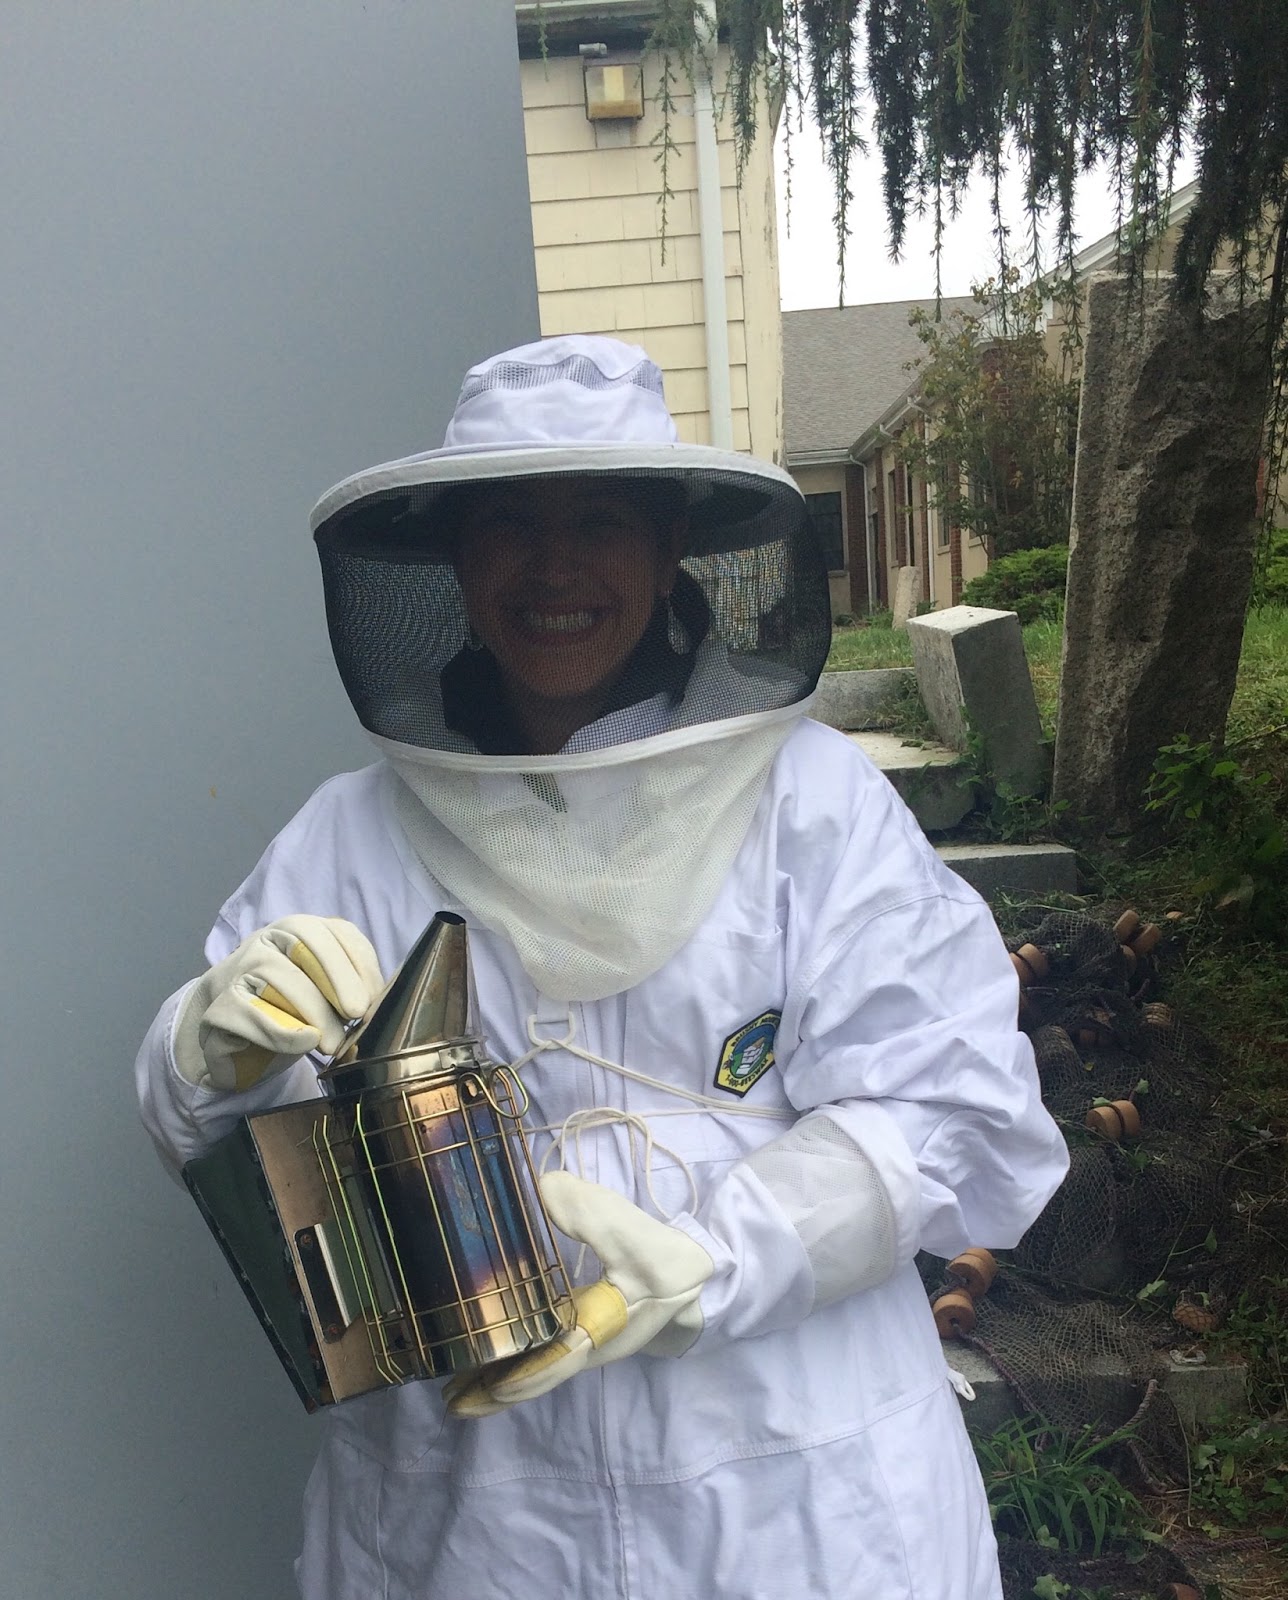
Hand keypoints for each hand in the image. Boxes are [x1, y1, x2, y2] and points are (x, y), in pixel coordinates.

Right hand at [173, 915, 382, 1091]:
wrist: (230, 1033)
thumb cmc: (289, 1007)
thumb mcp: (324, 991)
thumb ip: (351, 985)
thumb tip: (384, 1000)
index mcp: (297, 930)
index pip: (334, 931)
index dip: (358, 962)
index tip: (373, 996)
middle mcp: (266, 941)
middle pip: (305, 945)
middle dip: (337, 980)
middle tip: (357, 1014)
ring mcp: (238, 971)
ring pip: (277, 976)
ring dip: (313, 1010)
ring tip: (334, 1042)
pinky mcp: (219, 1008)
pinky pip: (249, 1012)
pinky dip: (281, 1029)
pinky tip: (304, 1041)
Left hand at [445, 1170, 712, 1415]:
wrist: (697, 1276)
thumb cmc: (667, 1261)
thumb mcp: (635, 1233)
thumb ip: (592, 1212)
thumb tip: (544, 1189)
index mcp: (602, 1330)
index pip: (559, 1360)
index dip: (526, 1375)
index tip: (490, 1388)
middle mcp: (589, 1347)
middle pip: (537, 1376)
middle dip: (495, 1391)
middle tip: (448, 1403)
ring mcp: (585, 1343)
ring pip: (538, 1369)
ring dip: (499, 1380)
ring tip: (454, 1392)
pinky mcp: (583, 1332)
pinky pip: (544, 1355)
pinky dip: (516, 1363)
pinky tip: (490, 1359)